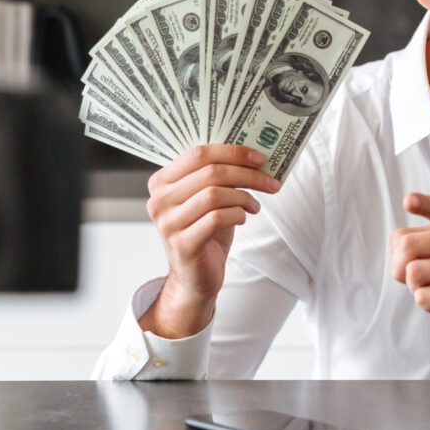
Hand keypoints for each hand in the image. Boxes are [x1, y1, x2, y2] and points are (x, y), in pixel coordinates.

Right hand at [141, 145, 279, 337]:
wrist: (194, 277)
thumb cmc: (203, 232)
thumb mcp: (206, 198)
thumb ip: (218, 176)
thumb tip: (252, 155)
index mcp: (162, 182)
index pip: (198, 154)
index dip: (233, 152)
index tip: (260, 158)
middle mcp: (159, 200)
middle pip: (210, 172)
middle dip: (247, 174)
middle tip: (270, 181)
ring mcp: (168, 223)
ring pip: (214, 194)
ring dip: (244, 196)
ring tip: (255, 205)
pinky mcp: (183, 244)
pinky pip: (217, 218)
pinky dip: (237, 214)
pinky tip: (243, 218)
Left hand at [390, 193, 429, 363]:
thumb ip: (424, 240)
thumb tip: (399, 253)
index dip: (424, 204)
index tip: (408, 200)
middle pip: (409, 245)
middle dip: (400, 264)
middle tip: (417, 275)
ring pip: (414, 273)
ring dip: (414, 286)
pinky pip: (424, 297)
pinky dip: (425, 302)